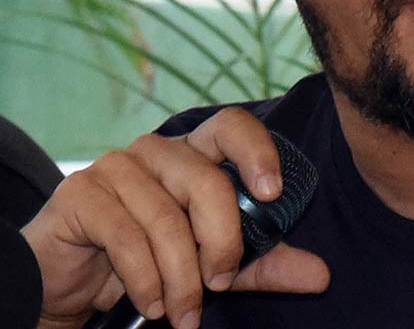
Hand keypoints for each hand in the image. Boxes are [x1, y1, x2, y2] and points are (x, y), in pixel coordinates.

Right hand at [21, 108, 329, 328]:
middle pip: (207, 180)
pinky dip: (145, 278)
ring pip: (166, 217)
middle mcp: (157, 149)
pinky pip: (125, 235)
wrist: (69, 283)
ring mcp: (117, 166)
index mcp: (194, 154)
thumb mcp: (216, 265)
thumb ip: (266, 264)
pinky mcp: (81, 192)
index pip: (232, 126)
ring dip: (181, 276)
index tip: (274, 192)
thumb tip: (321, 275)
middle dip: (222, 240)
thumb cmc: (152, 262)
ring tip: (183, 314)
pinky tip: (151, 304)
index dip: (257, 151)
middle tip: (221, 284)